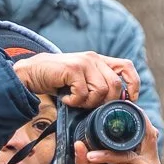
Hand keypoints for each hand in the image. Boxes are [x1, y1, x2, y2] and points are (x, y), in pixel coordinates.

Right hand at [12, 51, 139, 109]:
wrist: (30, 73)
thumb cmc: (56, 80)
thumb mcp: (81, 80)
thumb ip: (97, 85)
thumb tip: (116, 103)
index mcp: (99, 60)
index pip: (127, 67)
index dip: (133, 84)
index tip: (128, 99)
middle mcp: (94, 58)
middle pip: (115, 85)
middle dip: (104, 102)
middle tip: (87, 105)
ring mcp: (84, 62)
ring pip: (102, 91)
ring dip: (88, 102)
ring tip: (74, 101)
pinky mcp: (73, 69)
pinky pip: (84, 93)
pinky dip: (74, 101)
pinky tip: (65, 99)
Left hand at [76, 114, 160, 163]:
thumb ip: (88, 158)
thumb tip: (78, 142)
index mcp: (143, 154)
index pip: (145, 129)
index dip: (136, 115)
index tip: (117, 107)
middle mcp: (152, 160)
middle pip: (143, 134)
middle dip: (122, 127)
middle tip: (102, 125)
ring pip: (128, 154)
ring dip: (105, 155)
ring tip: (90, 159)